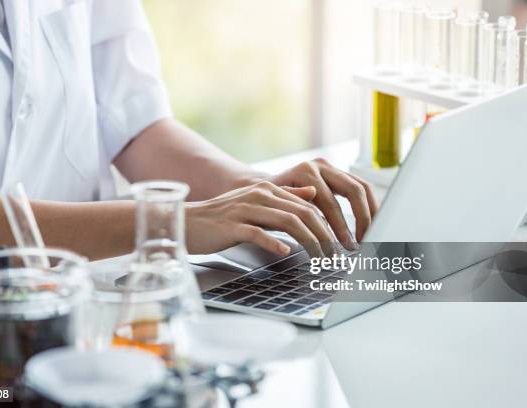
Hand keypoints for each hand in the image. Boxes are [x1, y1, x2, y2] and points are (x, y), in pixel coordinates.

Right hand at [185, 181, 339, 256]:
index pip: (307, 206)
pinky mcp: (232, 226)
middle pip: (302, 213)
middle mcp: (259, 195)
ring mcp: (245, 209)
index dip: (327, 226)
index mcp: (268, 190)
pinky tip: (285, 252)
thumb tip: (312, 194)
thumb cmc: (223, 219)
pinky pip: (258, 233)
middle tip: (335, 256)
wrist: (188, 222)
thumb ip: (284, 198)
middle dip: (324, 236)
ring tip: (320, 258)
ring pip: (287, 222)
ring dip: (309, 242)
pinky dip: (274, 243)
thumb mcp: (256, 204)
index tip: (337, 245)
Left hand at [268, 158, 377, 249]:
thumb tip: (316, 208)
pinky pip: (360, 188)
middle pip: (353, 190)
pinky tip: (370, 223)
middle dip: (362, 218)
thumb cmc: (268, 200)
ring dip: (371, 211)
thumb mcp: (277, 204)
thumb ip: (297, 207)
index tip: (348, 245)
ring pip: (362, 187)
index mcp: (305, 172)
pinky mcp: (338, 174)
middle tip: (365, 240)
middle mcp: (320, 166)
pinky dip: (368, 206)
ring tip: (372, 232)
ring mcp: (331, 168)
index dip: (342, 227)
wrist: (264, 186)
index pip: (331, 203)